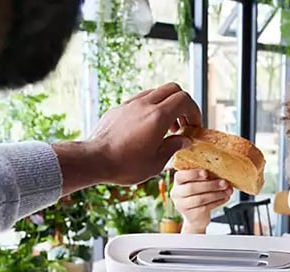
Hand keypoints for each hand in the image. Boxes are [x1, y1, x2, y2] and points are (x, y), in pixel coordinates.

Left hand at [84, 82, 200, 187]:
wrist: (94, 160)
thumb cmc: (125, 165)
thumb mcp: (157, 162)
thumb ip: (174, 147)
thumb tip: (185, 140)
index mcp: (158, 117)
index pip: (184, 100)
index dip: (194, 112)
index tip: (195, 127)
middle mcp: (144, 105)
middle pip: (173, 89)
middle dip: (183, 104)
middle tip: (184, 124)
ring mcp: (131, 104)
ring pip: (157, 92)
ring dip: (168, 106)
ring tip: (168, 129)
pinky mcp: (120, 108)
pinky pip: (142, 100)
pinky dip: (153, 109)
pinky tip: (150, 129)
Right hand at [171, 169, 232, 233]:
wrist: (196, 217)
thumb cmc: (198, 196)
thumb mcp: (198, 184)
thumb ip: (205, 178)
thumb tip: (221, 173)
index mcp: (178, 182)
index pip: (180, 176)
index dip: (193, 174)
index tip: (206, 173)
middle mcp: (177, 194)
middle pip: (191, 188)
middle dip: (210, 185)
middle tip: (224, 183)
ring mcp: (182, 206)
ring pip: (200, 199)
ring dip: (216, 194)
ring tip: (227, 191)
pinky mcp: (191, 215)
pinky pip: (206, 207)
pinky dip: (218, 201)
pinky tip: (225, 197)